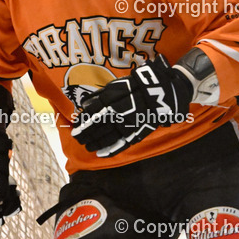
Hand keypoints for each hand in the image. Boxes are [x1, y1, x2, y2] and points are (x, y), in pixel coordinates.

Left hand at [71, 56, 192, 157]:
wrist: (163, 91)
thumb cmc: (137, 85)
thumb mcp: (118, 84)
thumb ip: (101, 94)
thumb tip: (84, 104)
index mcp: (113, 97)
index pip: (93, 111)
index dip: (83, 119)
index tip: (75, 124)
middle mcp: (119, 111)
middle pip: (98, 124)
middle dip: (86, 132)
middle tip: (77, 137)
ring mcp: (129, 123)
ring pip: (108, 135)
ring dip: (95, 142)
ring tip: (86, 146)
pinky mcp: (138, 131)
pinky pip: (123, 142)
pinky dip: (111, 150)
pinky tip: (101, 154)